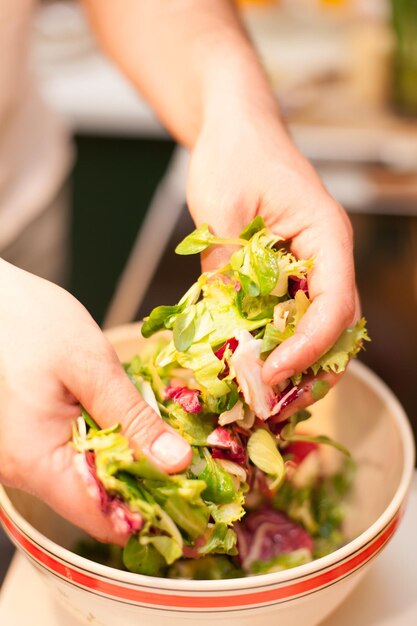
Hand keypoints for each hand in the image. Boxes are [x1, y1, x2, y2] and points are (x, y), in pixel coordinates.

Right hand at [0, 261, 190, 543]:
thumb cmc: (30, 322)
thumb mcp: (91, 366)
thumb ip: (133, 418)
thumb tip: (176, 463)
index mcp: (36, 461)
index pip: (102, 520)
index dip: (150, 509)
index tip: (189, 489)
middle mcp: (23, 472)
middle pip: (97, 503)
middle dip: (144, 481)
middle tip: (182, 452)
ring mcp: (24, 459)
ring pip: (88, 482)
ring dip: (126, 460)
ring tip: (157, 433)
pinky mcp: (30, 443)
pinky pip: (75, 459)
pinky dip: (106, 445)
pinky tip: (124, 421)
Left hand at [187, 106, 359, 410]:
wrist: (232, 128)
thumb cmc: (235, 153)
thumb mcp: (223, 209)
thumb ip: (227, 268)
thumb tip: (223, 327)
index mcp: (325, 236)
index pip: (335, 304)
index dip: (309, 347)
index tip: (272, 373)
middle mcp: (326, 257)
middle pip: (335, 327)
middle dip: (309, 369)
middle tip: (273, 404)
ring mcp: (307, 266)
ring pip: (314, 327)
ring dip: (293, 364)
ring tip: (263, 398)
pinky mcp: (284, 272)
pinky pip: (287, 315)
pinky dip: (273, 343)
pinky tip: (249, 364)